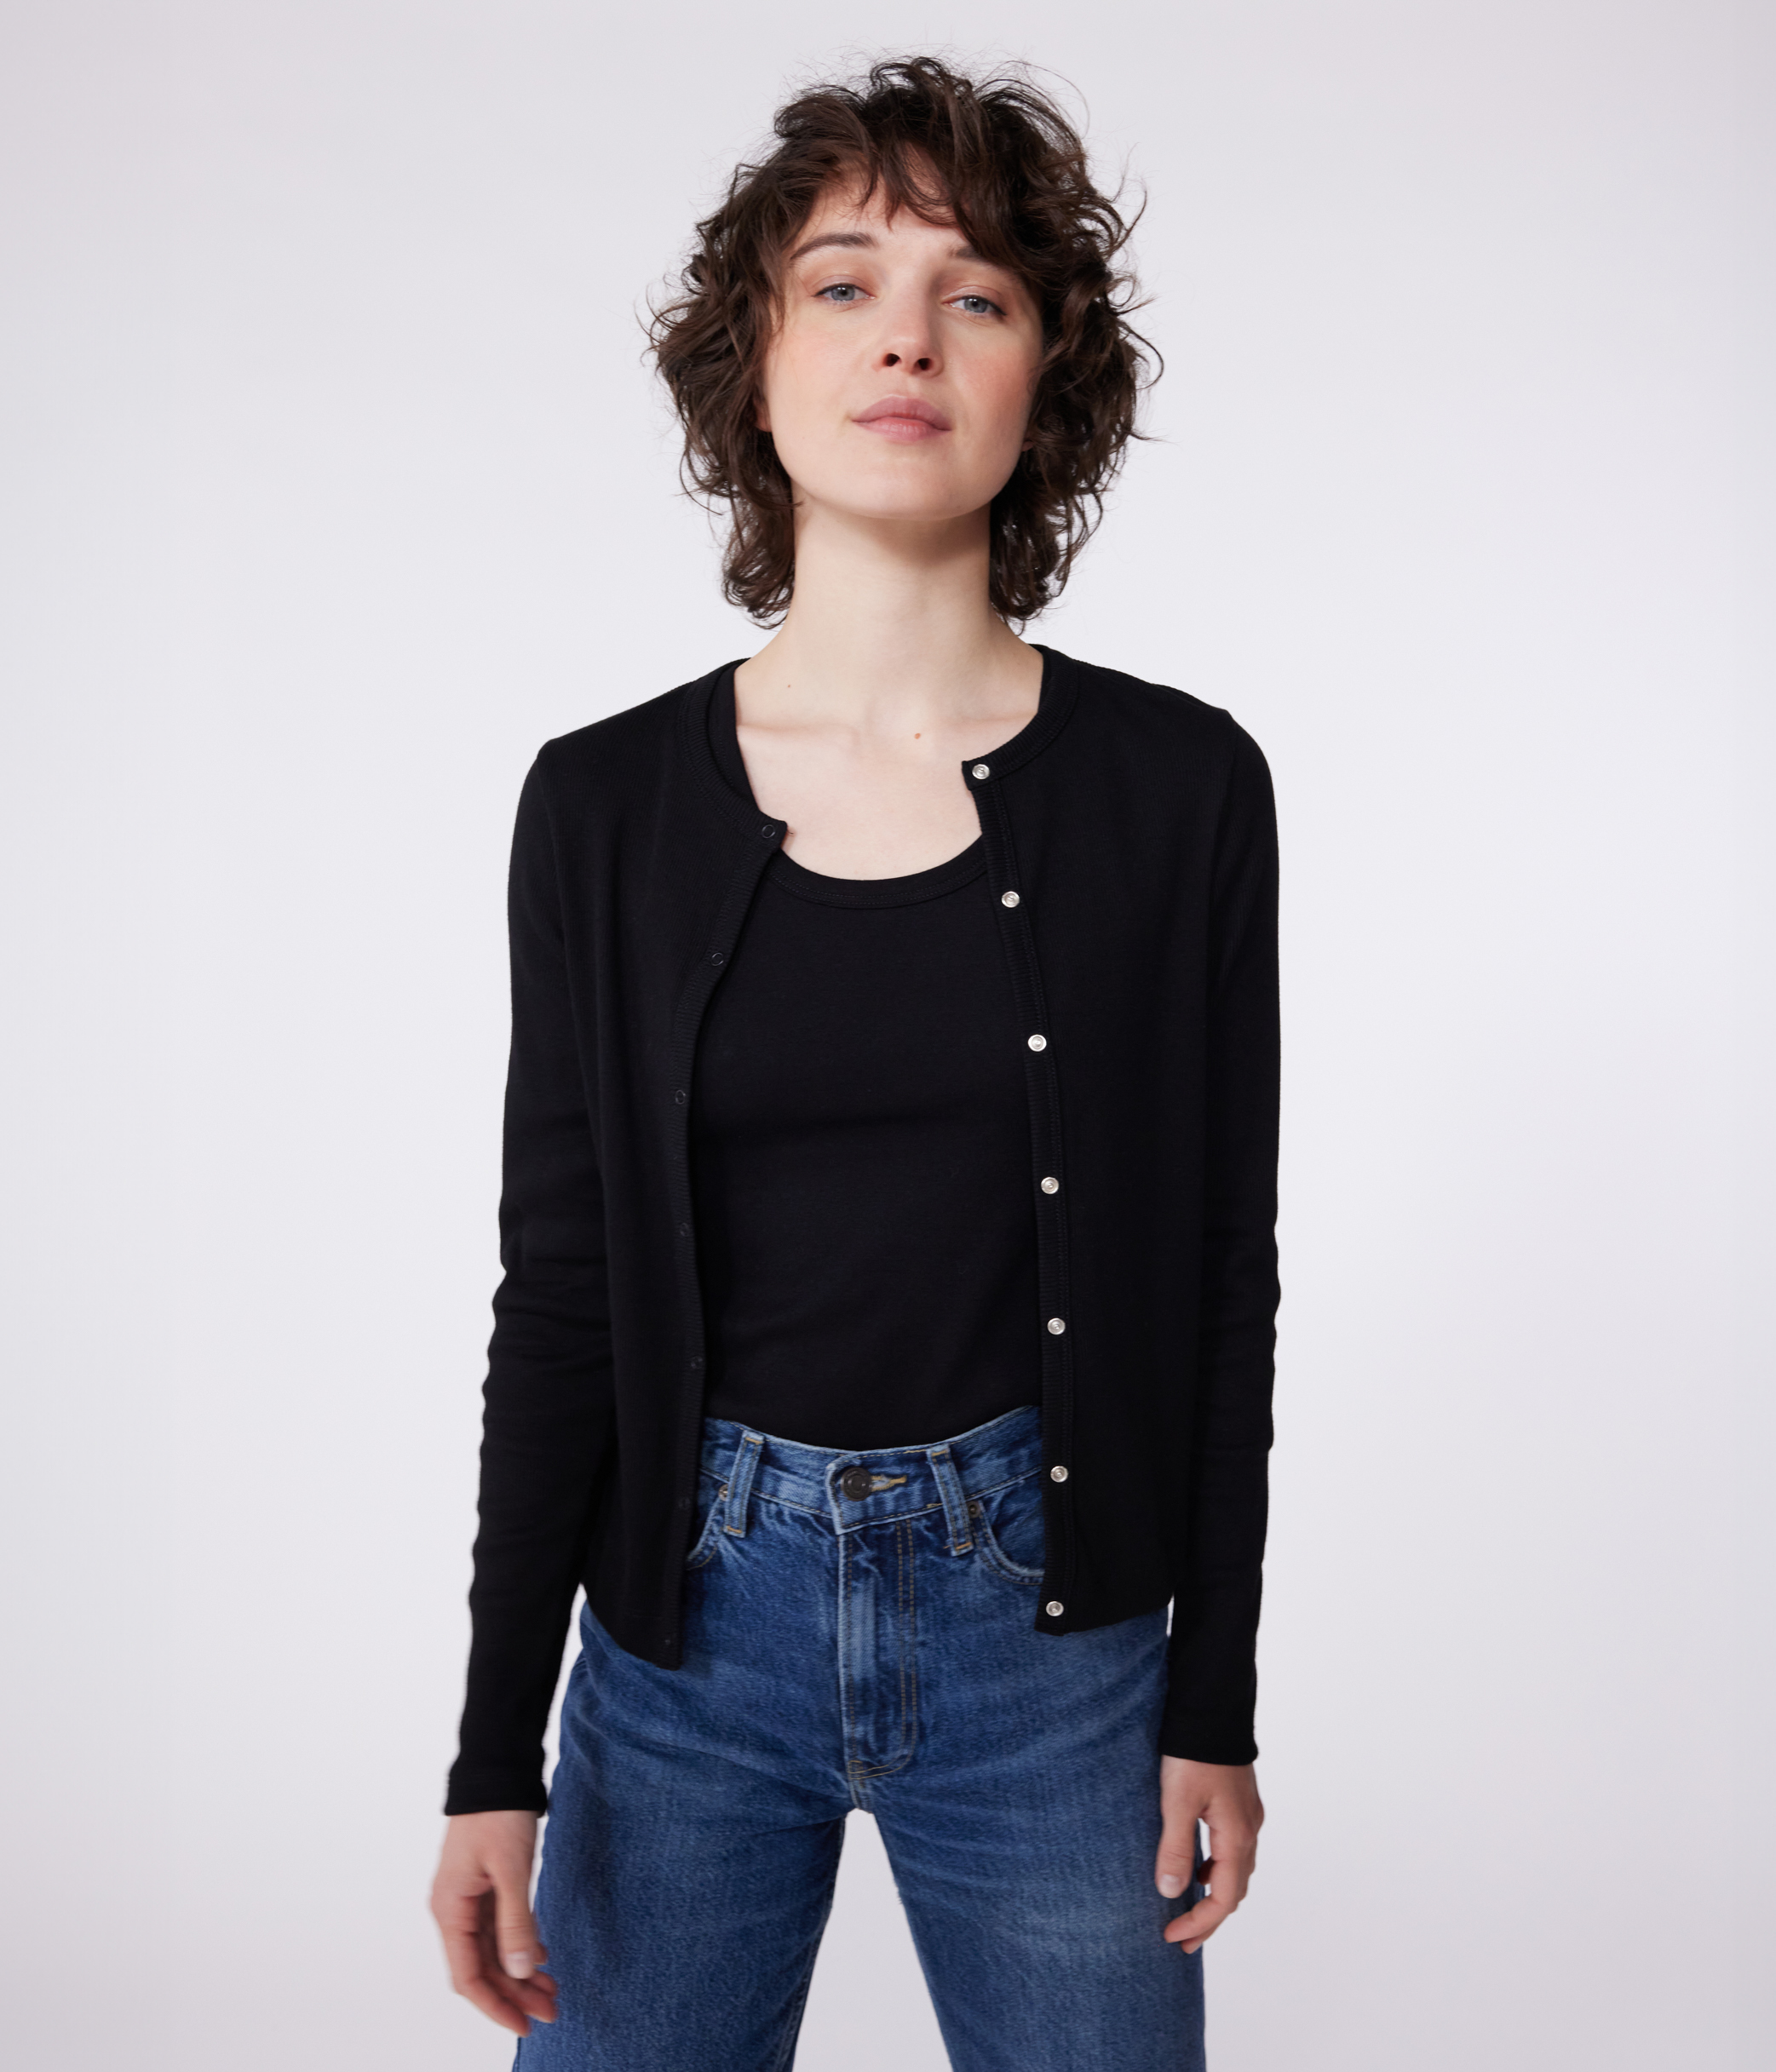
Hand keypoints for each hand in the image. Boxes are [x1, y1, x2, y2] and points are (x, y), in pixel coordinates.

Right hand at [430, 1810, 559, 2035]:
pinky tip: (542, 1957)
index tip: (524, 2025)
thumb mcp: (510, 1870)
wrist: (497, 1770)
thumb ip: (515, 1923)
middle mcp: (455, 1909)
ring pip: (493, 1950)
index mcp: (451, 1909)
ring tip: (552, 1990)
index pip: (468, 1975)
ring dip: (520, 1973)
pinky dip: (521, 1946)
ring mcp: (469, 1898)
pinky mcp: (486, 1886)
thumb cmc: (497, 1814)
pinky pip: (500, 1929)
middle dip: (514, 1993)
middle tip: (551, 2011)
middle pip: (482, 1967)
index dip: (495, 2005)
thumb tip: (519, 1972)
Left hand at [1154, 1755, 1262, 1954]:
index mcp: (1236, 1837)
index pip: (1222, 1900)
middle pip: (1234, 1892)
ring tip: (1188, 1909)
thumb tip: (1170, 1893)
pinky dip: (1218, 1869)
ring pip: (1237, 1871)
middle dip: (1209, 1919)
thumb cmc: (1193, 1753)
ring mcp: (1248, 1817)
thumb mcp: (1177, 1801)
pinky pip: (1234, 1851)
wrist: (1213, 1709)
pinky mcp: (1240, 1804)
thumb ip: (1175, 1848)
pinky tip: (1198, 1866)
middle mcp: (1249, 1831)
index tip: (1172, 1938)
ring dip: (1215, 1895)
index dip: (1199, 1925)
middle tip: (1182, 1939)